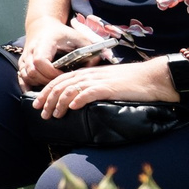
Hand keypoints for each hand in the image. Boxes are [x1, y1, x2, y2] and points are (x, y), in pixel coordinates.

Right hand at [18, 18, 100, 86]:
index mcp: (44, 43)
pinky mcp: (22, 63)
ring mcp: (24, 57)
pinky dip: (28, 85)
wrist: (43, 26)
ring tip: (54, 85)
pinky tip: (37, 92)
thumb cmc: (62, 33)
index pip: (40, 61)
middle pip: (32, 71)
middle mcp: (31, 50)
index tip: (64, 75)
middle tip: (61, 84)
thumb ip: (89, 50)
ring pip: (26, 75)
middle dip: (47, 81)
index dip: (51, 72)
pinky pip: (21, 77)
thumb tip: (99, 63)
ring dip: (39, 83)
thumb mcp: (78, 37)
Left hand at [34, 58, 175, 116]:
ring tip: (53, 115)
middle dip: (47, 99)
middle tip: (41, 113)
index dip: (46, 91)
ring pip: (70, 90)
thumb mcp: (106, 82)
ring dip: (59, 103)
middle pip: (60, 85)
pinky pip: (89, 92)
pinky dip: (78, 99)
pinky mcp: (108, 88)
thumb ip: (92, 87)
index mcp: (87, 73)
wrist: (151, 77)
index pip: (59, 80)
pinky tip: (72, 108)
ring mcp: (98, 80)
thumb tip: (78, 100)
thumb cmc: (131, 82)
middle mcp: (89, 75)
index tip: (37, 103)